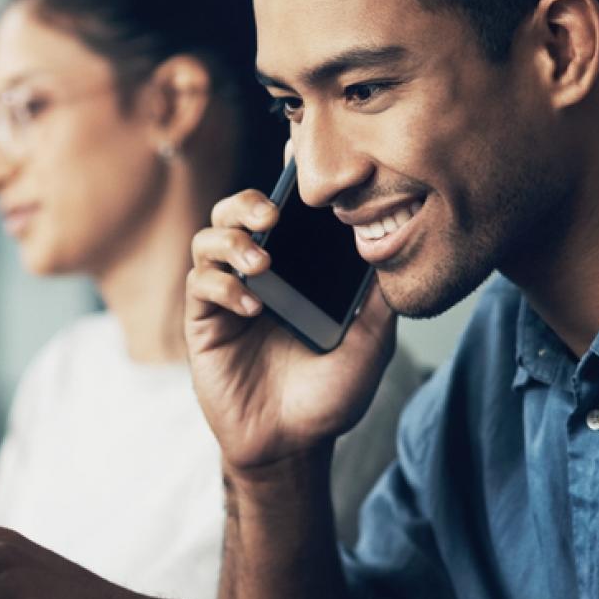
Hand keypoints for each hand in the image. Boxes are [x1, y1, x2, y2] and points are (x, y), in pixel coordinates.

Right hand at [187, 189, 395, 472]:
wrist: (294, 446)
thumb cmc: (330, 394)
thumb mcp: (371, 341)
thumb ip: (380, 296)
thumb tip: (398, 245)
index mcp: (296, 269)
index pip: (285, 213)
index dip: (284, 180)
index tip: (295, 153)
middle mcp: (258, 274)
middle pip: (235, 212)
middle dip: (248, 202)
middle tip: (272, 214)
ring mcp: (227, 296)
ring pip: (209, 240)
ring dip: (232, 242)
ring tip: (261, 264)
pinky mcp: (204, 322)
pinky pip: (200, 285)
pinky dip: (223, 286)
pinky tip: (252, 306)